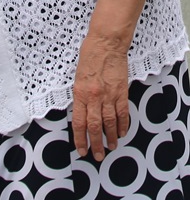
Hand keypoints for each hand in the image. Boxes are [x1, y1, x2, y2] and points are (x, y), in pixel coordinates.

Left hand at [72, 34, 129, 160]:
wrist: (105, 44)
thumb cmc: (88, 56)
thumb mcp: (77, 77)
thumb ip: (80, 95)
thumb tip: (81, 111)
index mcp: (79, 93)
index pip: (79, 122)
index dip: (80, 138)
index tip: (82, 149)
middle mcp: (93, 97)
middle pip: (95, 126)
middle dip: (96, 144)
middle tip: (98, 156)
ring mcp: (109, 95)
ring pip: (109, 123)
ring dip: (111, 137)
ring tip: (111, 147)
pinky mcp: (121, 92)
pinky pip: (123, 113)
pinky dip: (123, 125)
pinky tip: (122, 133)